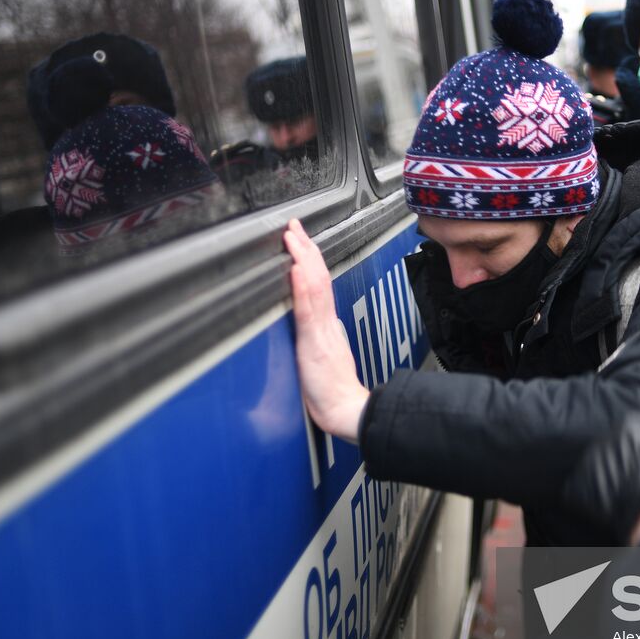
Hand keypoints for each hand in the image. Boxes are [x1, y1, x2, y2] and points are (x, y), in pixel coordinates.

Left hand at [284, 219, 369, 439]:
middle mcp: (326, 322)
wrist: (347, 412)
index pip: (318, 284)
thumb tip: (310, 326)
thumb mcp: (322, 358)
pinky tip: (295, 268)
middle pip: (317, 277)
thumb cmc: (333, 392)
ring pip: (312, 286)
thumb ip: (318, 338)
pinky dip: (302, 287)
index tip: (300, 239)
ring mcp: (321, 330)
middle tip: (294, 226)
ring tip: (292, 237)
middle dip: (305, 249)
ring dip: (301, 258)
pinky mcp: (314, 343)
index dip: (309, 259)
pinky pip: (307, 310)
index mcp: (327, 325)